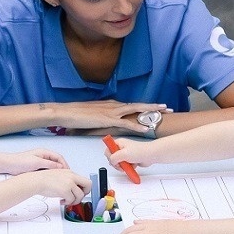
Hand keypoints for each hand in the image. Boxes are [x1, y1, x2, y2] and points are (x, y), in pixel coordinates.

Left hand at [1, 148, 68, 173]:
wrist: (9, 165)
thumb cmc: (20, 161)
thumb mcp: (37, 162)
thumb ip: (49, 164)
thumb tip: (60, 167)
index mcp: (44, 152)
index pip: (59, 157)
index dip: (64, 164)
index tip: (67, 171)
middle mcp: (43, 156)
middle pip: (57, 162)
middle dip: (62, 169)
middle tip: (65, 177)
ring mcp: (40, 162)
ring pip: (52, 167)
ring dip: (56, 173)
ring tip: (60, 179)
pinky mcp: (37, 168)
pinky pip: (47, 171)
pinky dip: (50, 175)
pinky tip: (51, 180)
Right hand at [19, 168, 88, 204]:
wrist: (37, 181)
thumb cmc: (44, 180)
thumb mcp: (59, 176)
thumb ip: (68, 181)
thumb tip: (73, 189)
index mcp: (70, 173)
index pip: (84, 180)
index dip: (84, 188)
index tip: (80, 193)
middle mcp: (72, 176)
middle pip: (88, 185)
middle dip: (84, 194)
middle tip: (78, 198)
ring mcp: (69, 183)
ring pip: (80, 195)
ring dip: (74, 201)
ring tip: (68, 201)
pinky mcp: (65, 190)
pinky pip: (72, 200)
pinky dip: (68, 202)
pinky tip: (62, 201)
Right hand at [45, 100, 170, 132]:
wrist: (66, 112)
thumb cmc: (77, 114)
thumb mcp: (94, 115)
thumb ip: (103, 117)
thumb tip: (108, 121)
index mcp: (112, 104)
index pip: (132, 105)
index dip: (145, 106)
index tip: (156, 107)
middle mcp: (114, 105)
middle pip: (138, 105)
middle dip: (153, 107)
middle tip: (167, 107)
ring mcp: (112, 112)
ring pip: (135, 110)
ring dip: (149, 112)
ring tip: (163, 113)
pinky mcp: (107, 119)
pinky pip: (125, 123)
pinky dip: (136, 126)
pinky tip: (145, 129)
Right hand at [105, 136, 154, 168]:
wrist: (151, 155)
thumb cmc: (140, 151)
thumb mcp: (123, 154)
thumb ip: (113, 158)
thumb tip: (111, 162)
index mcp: (118, 143)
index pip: (108, 150)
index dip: (109, 156)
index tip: (114, 160)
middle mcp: (121, 148)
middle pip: (113, 158)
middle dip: (116, 163)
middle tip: (121, 165)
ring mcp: (126, 154)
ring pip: (119, 163)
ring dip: (123, 166)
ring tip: (128, 166)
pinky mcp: (130, 159)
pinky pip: (125, 165)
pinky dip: (128, 167)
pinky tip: (132, 166)